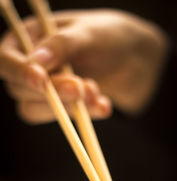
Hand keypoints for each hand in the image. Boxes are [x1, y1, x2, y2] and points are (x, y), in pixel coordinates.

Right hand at [0, 9, 167, 123]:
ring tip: (96, 94)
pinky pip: (62, 119)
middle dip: (52, 92)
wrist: (132, 59)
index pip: (6, 59)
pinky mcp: (62, 107)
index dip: (19, 71)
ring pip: (37, 110)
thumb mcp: (89, 33)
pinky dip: (84, 115)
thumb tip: (36, 61)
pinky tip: (103, 105)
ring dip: (67, 107)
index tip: (42, 80)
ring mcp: (46, 90)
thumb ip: (63, 44)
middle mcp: (31, 67)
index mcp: (28, 38)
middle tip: (81, 88)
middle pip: (20, 90)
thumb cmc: (108, 37)